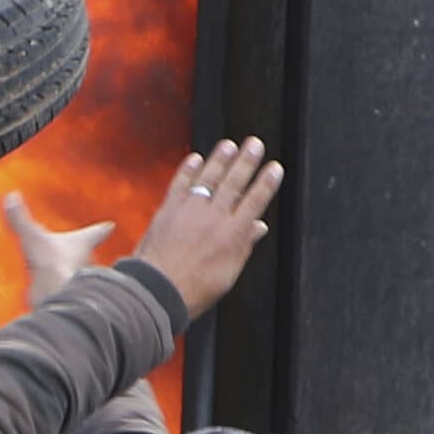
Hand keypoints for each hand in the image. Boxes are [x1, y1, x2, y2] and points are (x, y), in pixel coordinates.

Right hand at [0, 191, 113, 306]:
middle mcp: (84, 262)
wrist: (54, 295)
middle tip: (89, 250)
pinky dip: (58, 287)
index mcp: (82, 243)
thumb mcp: (32, 236)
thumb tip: (11, 196)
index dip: (101, 229)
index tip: (110, 225)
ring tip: (67, 270)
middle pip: (89, 255)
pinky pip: (63, 289)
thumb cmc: (51, 262)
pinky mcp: (66, 295)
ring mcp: (76, 280)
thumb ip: (20, 219)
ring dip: (72, 271)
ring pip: (78, 273)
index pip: (95, 233)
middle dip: (86, 252)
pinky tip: (50, 289)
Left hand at [128, 136, 283, 315]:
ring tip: (230, 145)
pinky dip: (188, 170)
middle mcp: (214, 218)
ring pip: (208, 178)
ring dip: (220, 159)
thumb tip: (258, 227)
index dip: (266, 183)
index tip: (275, 168)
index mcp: (233, 235)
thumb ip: (244, 246)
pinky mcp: (168, 210)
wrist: (158, 290)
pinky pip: (180, 184)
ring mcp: (190, 211)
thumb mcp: (229, 273)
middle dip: (247, 161)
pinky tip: (196, 158)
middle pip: (234, 183)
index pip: (255, 201)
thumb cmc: (194, 289)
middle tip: (255, 143)